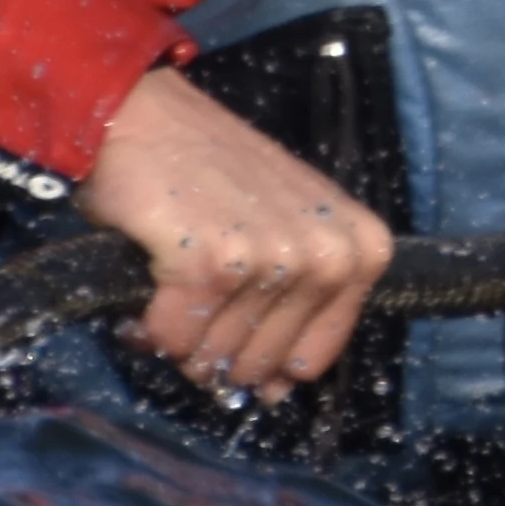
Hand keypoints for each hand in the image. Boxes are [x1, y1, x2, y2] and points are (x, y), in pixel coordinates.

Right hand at [74, 65, 396, 392]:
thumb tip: (276, 392)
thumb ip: (297, 308)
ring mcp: (272, 258)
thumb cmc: (211, 173)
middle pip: (260, 365)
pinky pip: (174, 339)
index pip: (312, 359)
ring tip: (168, 285)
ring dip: (178, 336)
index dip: (262, 357)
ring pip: (216, 357)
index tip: (231, 322)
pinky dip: (149, 325)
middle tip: (190, 296)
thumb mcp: (285, 229)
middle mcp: (328, 256)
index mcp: (361, 250)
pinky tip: (150, 285)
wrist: (144, 113)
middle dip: (213, 346)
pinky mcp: (213, 263)